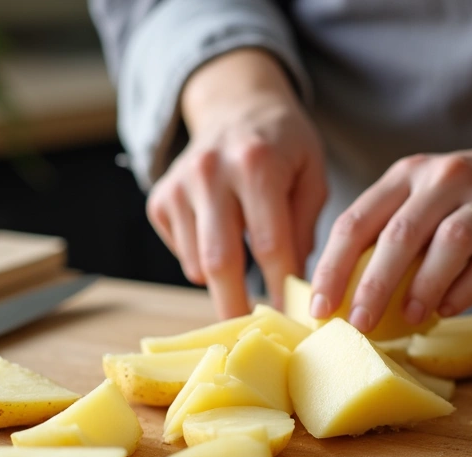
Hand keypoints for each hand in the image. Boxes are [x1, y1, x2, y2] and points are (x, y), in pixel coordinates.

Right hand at [146, 49, 325, 318]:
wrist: (234, 104)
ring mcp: (178, 186)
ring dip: (225, 281)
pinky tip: (223, 237)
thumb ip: (307, 226)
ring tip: (249, 270)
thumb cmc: (283, 144)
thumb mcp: (311, 173)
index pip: (269, 243)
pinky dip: (204, 262)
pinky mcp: (159, 200)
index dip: (281, 287)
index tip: (294, 318)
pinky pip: (182, 254)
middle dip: (238, 305)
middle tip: (256, 336)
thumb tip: (297, 286)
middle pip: (220, 260)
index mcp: (256, 164)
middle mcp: (210, 172)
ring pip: (197, 264)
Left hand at [309, 91, 471, 331]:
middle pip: (400, 233)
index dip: (332, 267)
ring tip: (409, 319)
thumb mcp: (421, 200)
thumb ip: (387, 234)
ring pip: (449, 242)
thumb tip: (340, 297)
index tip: (319, 308)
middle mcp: (443, 179)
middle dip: (373, 283)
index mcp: (406, 175)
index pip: (357, 221)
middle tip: (358, 324)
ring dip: (424, 284)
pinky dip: (467, 289)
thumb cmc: (466, 201)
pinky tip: (448, 310)